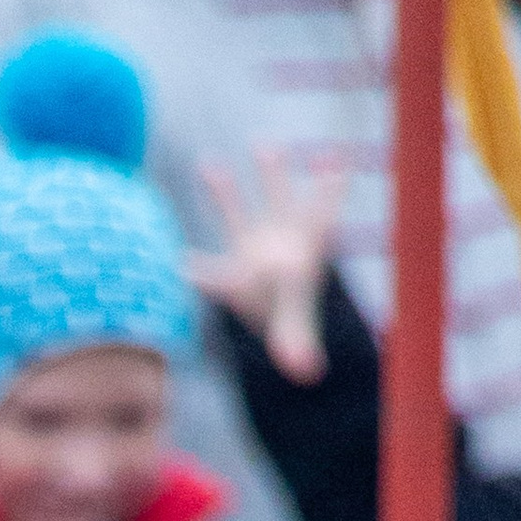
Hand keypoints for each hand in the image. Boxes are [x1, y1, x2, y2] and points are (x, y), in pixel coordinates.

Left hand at [191, 147, 347, 381]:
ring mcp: (280, 232)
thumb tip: (308, 374)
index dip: (201, 272)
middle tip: (209, 169)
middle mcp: (256, 249)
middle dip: (226, 197)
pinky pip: (324, 204)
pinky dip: (333, 184)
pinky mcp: (307, 226)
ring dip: (273, 174)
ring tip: (265, 145)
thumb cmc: (275, 311)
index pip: (219, 277)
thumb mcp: (286, 332)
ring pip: (275, 200)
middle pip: (238, 219)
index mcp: (244, 278)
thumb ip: (294, 348)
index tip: (181, 264)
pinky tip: (339, 159)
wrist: (284, 295)